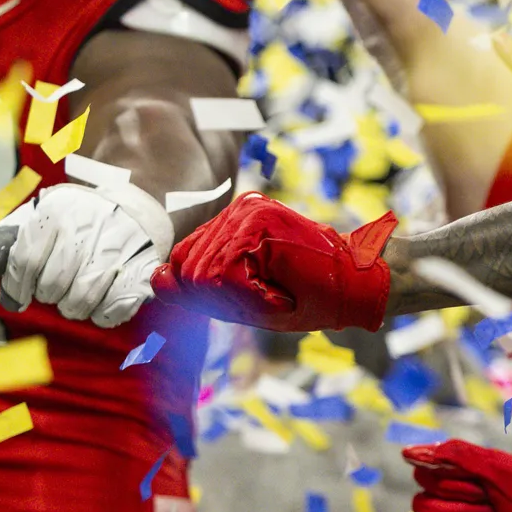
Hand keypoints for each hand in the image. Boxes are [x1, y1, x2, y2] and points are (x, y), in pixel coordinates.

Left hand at [0, 183, 172, 328]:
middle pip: (54, 284)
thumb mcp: (37, 215)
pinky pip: (115, 307)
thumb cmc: (75, 219)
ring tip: (75, 297)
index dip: (17, 287)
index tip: (19, 298)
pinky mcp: (144, 267)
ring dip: (73, 307)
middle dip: (49, 294)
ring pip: (82, 299)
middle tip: (54, 289)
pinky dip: (103, 315)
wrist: (133, 208)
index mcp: (58, 211)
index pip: (26, 261)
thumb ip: (5, 239)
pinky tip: (100, 304)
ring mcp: (121, 246)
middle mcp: (90, 225)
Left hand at [150, 193, 396, 331]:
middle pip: (187, 270)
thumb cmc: (306, 295)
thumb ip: (197, 289)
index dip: (207, 293)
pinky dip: (251, 295)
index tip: (253, 294)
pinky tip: (280, 289)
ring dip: (241, 298)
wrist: (357, 286)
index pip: (182, 263)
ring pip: (203, 275)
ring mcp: (245, 211)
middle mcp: (234, 212)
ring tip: (278, 289)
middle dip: (224, 298)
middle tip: (271, 293)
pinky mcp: (257, 218)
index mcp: (228, 226)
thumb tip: (154, 277)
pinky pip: (223, 274)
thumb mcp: (243, 300)